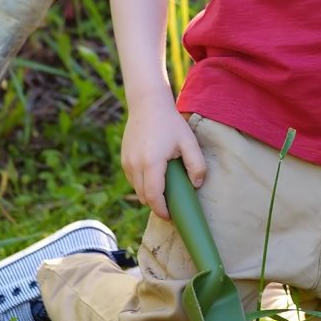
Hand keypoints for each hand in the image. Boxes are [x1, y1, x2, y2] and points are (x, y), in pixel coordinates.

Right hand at [119, 96, 206, 219]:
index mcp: (151, 163)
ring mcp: (127, 162)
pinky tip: (155, 178)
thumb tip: (196, 185)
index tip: (172, 216)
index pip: (154, 197)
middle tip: (172, 205)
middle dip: (157, 205)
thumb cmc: (170, 123)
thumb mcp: (189, 142)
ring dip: (149, 195)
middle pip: (144, 197)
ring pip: (137, 190)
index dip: (162, 210)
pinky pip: (133, 180)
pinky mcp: (124, 159)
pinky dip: (143, 184)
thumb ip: (196, 165)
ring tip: (165, 191)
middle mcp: (135, 165)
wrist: (147, 105)